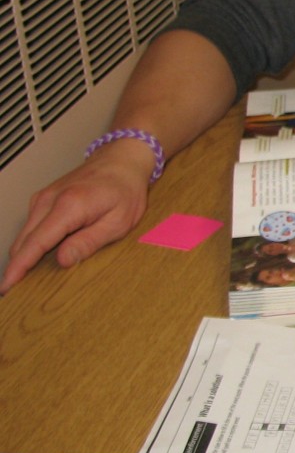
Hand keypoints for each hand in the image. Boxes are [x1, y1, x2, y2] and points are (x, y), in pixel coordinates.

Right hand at [1, 144, 151, 292]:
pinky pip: (31, 226)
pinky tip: (40, 255)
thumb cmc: (125, 190)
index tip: (6, 286)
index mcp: (69, 207)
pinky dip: (32, 242)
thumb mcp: (118, 222)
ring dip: (24, 255)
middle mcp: (48, 200)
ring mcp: (43, 197)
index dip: (19, 267)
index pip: (36, 243)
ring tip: (26, 278)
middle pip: (24, 241)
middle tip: (17, 292)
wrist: (121, 161)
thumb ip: (89, 242)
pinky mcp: (43, 199)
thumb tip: (62, 261)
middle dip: (18, 266)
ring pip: (25, 234)